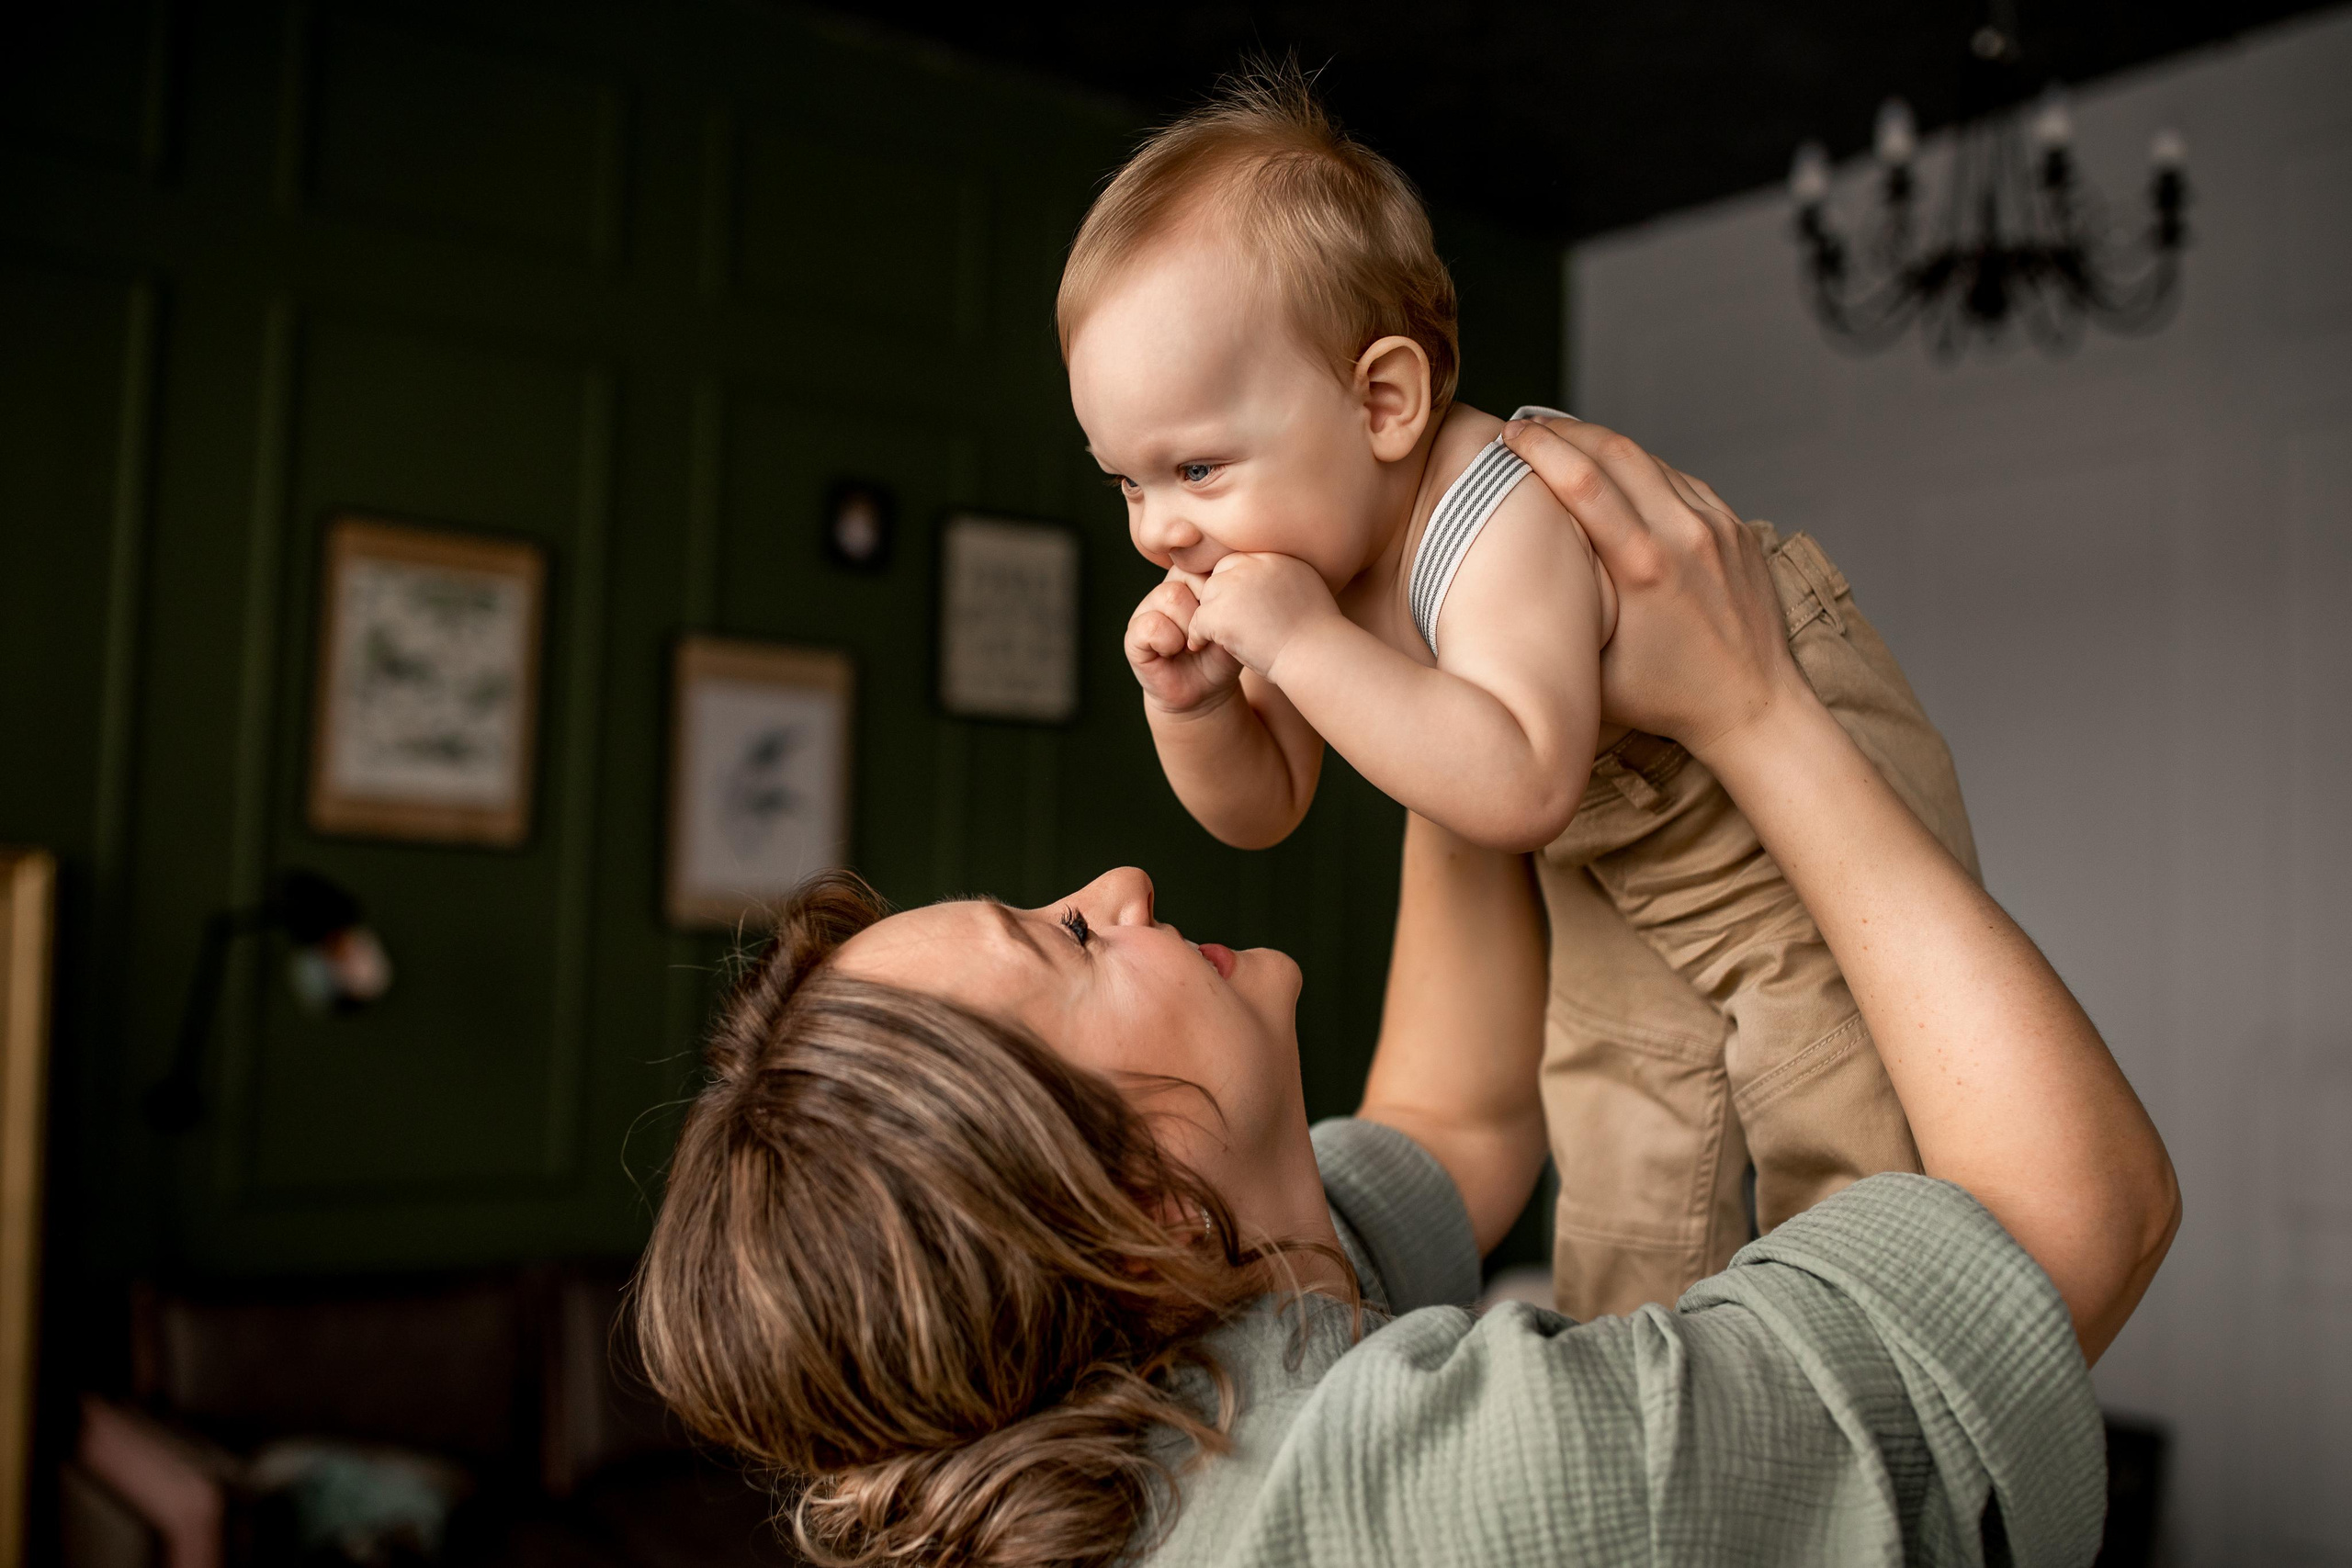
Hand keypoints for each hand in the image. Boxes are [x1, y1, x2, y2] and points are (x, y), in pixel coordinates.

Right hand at [1126, 570, 1244, 714]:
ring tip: (1190, 645)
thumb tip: (1226, 580)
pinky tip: (1172, 652)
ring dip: (1188, 629)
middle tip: (1205, 635)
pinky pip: (1151, 625)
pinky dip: (1168, 642)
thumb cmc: (1220, 654)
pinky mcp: (1133, 634)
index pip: (1205, 564)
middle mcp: (1167, 588)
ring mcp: (1146, 609)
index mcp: (1191, 579)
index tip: (1222, 619)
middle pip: (1188, 578)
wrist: (1204, 691)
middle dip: (1205, 613)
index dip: (1218, 594)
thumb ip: (1230, 596)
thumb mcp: (1235, 622)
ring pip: (1169, 597)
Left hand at [1186, 552, 1338, 679]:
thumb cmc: (1317, 634)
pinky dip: (1198, 636)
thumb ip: (1284, 576)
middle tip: (1224, 620)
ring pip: (1207, 596)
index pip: (1241, 561)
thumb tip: (1268, 581)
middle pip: (1220, 574)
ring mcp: (1235, 586)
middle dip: (1220, 597)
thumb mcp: (1308, 588)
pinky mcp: (1220, 612)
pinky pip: (1197, 621)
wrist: (1317, 656)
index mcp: (1275, 556)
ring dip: (1210, 615)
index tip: (1241, 606)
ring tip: (1215, 635)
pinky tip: (1203, 646)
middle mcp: (1254, 564)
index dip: (1237, 583)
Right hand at [1499, 417, 1809, 757]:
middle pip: (1614, 450)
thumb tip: (1515, 573)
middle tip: (1526, 426)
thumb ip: (1561, 615)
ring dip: (1600, 443)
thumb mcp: (1595, 669)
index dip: (1540, 449)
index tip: (1508, 434)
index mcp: (1644, 568)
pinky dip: (1640, 468)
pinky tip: (1614, 472)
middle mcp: (1684, 535)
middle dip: (1563, 430)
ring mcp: (1716, 525)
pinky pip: (1679, 479)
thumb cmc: (1666, 697)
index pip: (1582, 481)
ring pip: (1648, 459)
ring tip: (1562, 440)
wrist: (1755, 704)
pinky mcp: (1734, 526)